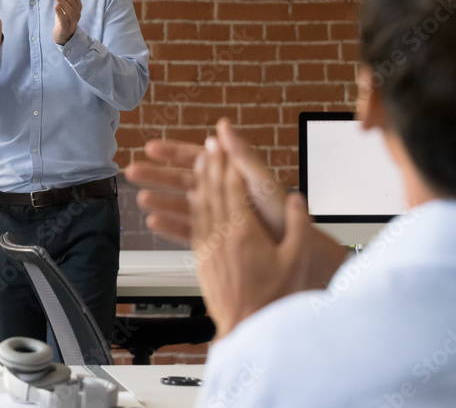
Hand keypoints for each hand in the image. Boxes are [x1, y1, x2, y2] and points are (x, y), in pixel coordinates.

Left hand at [52, 0, 80, 45]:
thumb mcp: (65, 6)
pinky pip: (64, 20)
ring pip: (70, 11)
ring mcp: (72, 21)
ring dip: (63, 2)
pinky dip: (60, 13)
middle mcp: (77, 13)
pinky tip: (56, 6)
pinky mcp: (66, 28)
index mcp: (77, 6)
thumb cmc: (64, 19)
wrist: (64, 36)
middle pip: (72, 2)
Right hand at [126, 120, 288, 244]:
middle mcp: (218, 192)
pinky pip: (187, 230)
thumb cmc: (281, 213)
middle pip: (180, 180)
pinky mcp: (213, 236)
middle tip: (132, 170)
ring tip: (141, 199)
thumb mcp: (260, 180)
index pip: (195, 157)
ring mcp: (214, 214)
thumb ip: (239, 154)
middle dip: (155, 175)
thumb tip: (224, 125)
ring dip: (159, 201)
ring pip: (179, 205)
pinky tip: (154, 223)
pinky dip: (169, 227)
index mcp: (228, 173)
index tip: (151, 147)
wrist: (293, 249)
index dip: (171, 152)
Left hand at [190, 135, 311, 339]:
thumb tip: (295, 198)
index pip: (231, 188)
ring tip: (188, 167)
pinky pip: (190, 231)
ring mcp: (209, 250)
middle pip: (211, 192)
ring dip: (192, 185)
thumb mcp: (297, 259)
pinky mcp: (202, 264)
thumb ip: (296, 225)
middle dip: (208, 165)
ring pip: (196, 208)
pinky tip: (179, 207)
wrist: (251, 331)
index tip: (222, 144)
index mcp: (244, 231)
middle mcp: (221, 237)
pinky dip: (184, 213)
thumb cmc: (277, 300)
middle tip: (208, 146)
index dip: (226, 163)